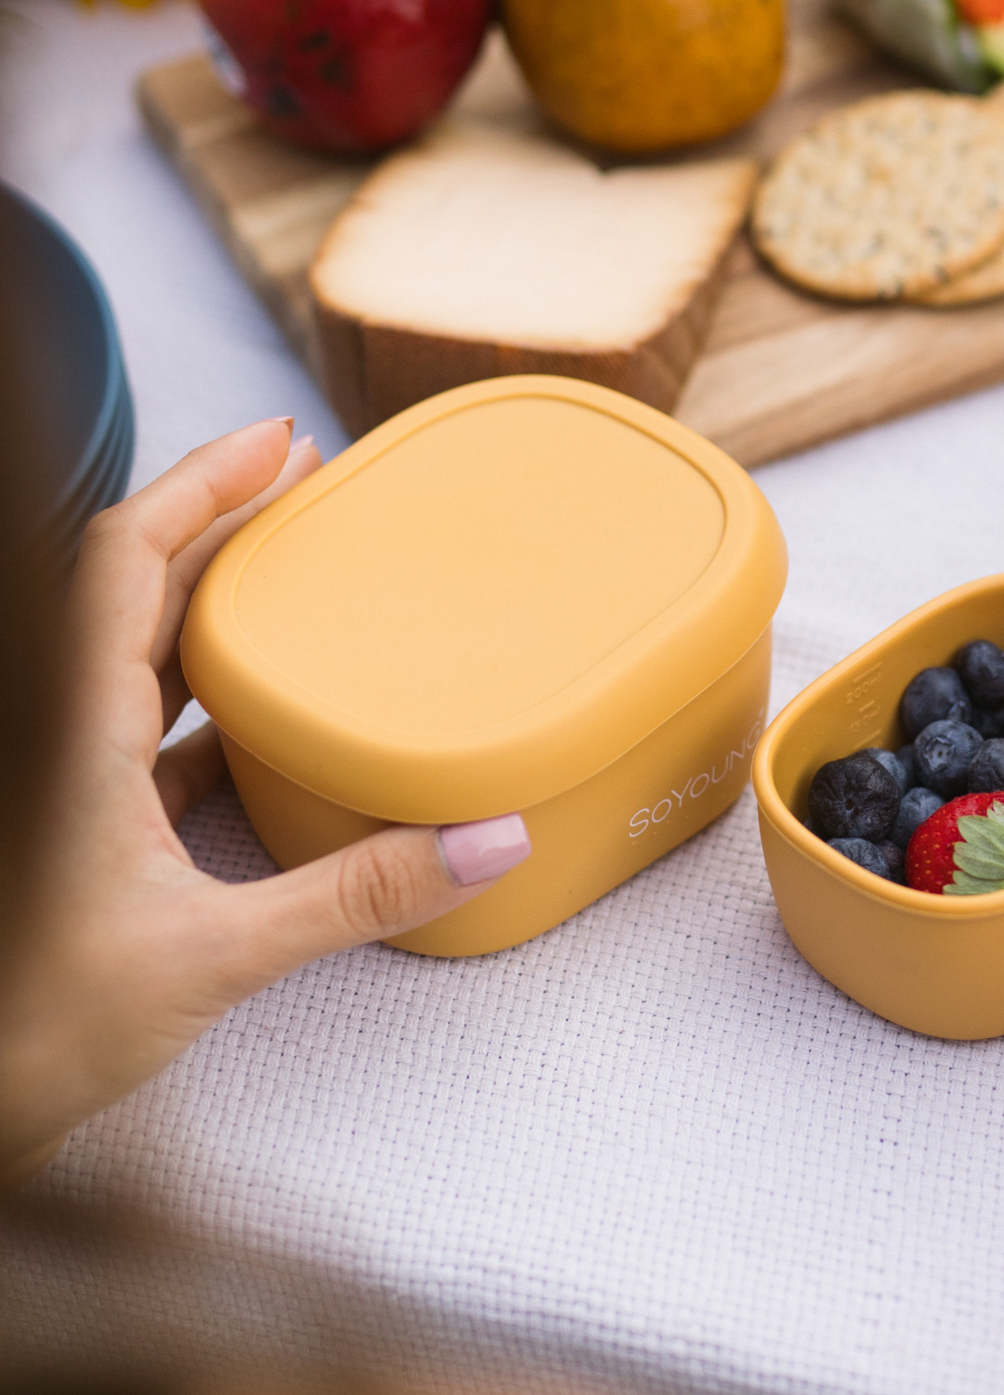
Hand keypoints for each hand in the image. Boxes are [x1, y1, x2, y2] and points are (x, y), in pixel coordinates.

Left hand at [0, 419, 532, 1185]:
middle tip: (309, 479)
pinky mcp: (72, 817)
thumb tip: (486, 840)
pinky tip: (265, 705)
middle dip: (220, 515)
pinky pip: (140, 714)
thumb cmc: (29, 1035)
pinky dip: (203, 681)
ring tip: (294, 563)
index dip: (199, 480)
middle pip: (131, 580)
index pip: (122, 556)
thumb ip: (353, 894)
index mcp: (68, 728)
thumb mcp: (211, 957)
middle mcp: (55, 729)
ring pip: (132, 643)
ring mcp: (60, 771)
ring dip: (207, 591)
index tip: (282, 440)